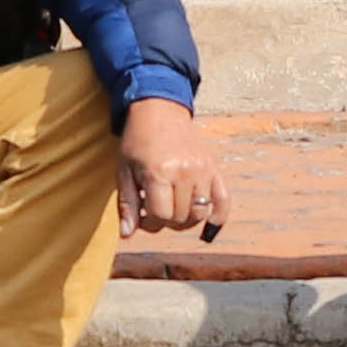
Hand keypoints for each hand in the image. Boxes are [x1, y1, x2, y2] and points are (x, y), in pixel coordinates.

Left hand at [116, 97, 225, 243]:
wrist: (159, 110)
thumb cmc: (137, 142)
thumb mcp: (124, 171)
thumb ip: (127, 204)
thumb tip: (127, 235)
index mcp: (159, 172)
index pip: (160, 216)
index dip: (149, 222)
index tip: (143, 214)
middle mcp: (184, 172)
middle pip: (180, 218)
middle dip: (165, 221)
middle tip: (155, 209)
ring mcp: (202, 170)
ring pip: (199, 213)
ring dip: (185, 220)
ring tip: (173, 210)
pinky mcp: (213, 168)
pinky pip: (223, 200)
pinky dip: (219, 217)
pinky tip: (209, 229)